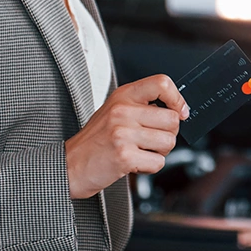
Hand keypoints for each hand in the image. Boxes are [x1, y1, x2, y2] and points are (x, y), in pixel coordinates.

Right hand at [65, 74, 188, 198]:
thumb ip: (141, 107)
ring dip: (159, 152)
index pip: (161, 83)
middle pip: (172, 119)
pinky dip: (149, 167)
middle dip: (168, 134)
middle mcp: (123, 111)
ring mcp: (123, 133)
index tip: (180, 111)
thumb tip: (177, 110)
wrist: (69, 165)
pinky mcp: (124, 155)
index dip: (177, 99)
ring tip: (140, 152)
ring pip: (168, 142)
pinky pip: (158, 162)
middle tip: (151, 141)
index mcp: (123, 96)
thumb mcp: (114, 112)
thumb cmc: (94, 141)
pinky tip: (133, 163)